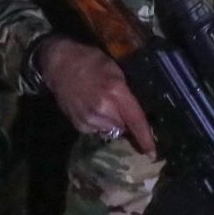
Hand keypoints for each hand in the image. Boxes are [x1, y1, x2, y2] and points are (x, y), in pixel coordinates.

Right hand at [37, 37, 155, 157]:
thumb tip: (138, 111)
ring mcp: (89, 119)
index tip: (153, 153)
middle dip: (127, 122)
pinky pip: (97, 129)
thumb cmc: (91, 61)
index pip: (135, 120)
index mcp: (116, 93)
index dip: (145, 138)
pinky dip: (100, 123)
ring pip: (111, 130)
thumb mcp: (115, 70)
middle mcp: (103, 110)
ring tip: (106, 106)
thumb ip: (126, 92)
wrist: (61, 65)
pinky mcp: (79, 125)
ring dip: (113, 122)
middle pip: (124, 127)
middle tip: (123, 109)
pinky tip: (94, 108)